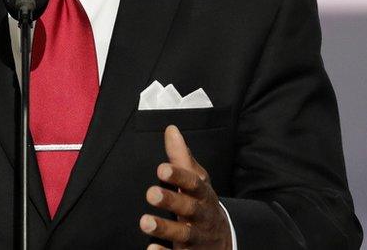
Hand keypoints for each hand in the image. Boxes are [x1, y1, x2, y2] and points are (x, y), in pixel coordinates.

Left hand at [140, 125, 231, 249]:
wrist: (222, 239)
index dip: (179, 176)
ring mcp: (197, 238)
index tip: (161, 168)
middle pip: (189, 209)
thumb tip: (171, 129)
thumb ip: (182, 158)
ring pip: (183, 235)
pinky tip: (151, 249)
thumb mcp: (197, 180)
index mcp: (203, 195)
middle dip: (171, 202)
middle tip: (151, 193)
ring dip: (164, 229)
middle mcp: (201, 217)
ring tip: (145, 222)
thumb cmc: (202, 203)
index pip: (193, 184)